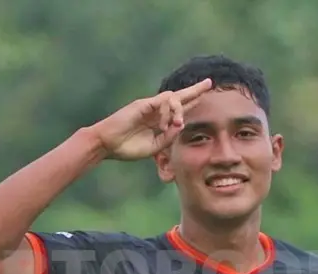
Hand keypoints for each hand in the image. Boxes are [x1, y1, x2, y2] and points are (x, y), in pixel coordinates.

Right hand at [90, 78, 212, 159]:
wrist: (107, 144)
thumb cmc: (127, 147)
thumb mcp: (154, 146)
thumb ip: (169, 137)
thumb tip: (181, 125)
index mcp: (159, 120)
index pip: (179, 108)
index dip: (192, 103)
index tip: (205, 96)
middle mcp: (156, 110)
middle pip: (179, 96)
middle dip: (195, 89)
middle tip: (209, 83)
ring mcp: (149, 105)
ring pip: (173, 97)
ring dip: (179, 110)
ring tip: (176, 124)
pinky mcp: (143, 104)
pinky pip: (162, 100)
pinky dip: (168, 111)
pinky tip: (164, 124)